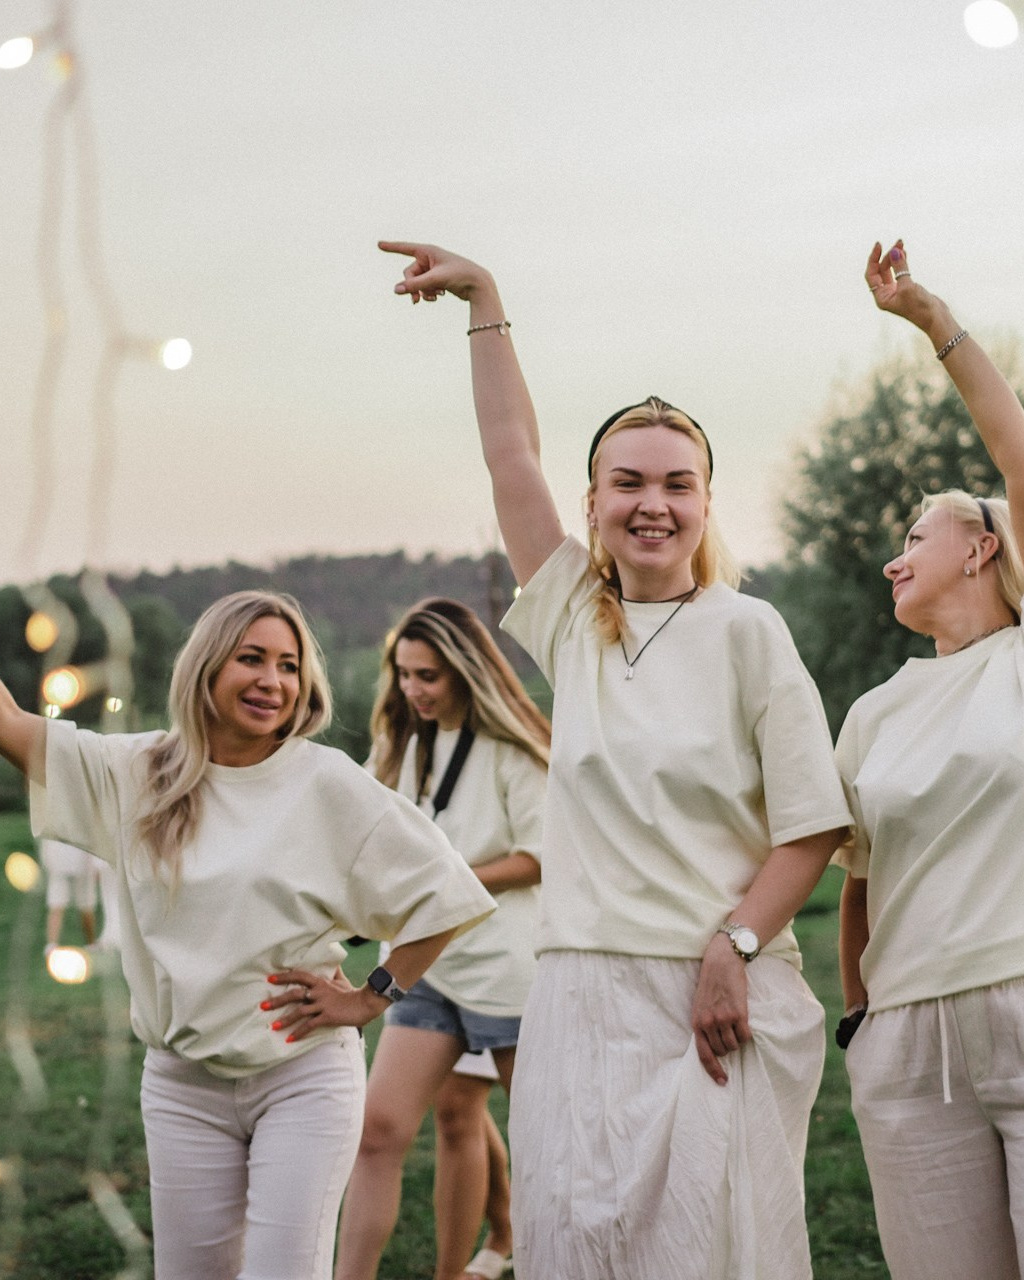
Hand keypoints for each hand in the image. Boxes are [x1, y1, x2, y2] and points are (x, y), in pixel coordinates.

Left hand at [262, 967, 383, 1040]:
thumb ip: (333, 973)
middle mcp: (319, 992)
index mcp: (320, 982)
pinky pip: (309, 1025)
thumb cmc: (353, 992)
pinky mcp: (327, 1017)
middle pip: (294, 994)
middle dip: (277, 1000)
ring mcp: (322, 1005)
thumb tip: (332, 962)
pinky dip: (299, 1033)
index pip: (299, 976)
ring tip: (273, 1027)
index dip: (285, 977)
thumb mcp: (341, 980)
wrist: (365, 1003)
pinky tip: (289, 1040)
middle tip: (262, 1005)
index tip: (270, 979)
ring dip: (285, 1020)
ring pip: (299, 1012)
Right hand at [378, 240, 493, 304]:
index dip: (391, 247)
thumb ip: (415, 285)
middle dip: (413, 287)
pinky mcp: (437, 280)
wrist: (478, 284)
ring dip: (423, 292)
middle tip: (416, 300)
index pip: (404, 248)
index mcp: (428, 251)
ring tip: (433, 298)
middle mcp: (429, 259)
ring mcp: (432, 270)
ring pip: (417, 283)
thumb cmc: (459, 275)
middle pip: (410, 274)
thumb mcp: (435, 279)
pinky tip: (439, 296)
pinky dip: (429, 294)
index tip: (378, 244)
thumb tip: (396, 290)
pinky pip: (425, 288)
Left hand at [691, 932, 751, 1084]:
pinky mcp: (738, 1014)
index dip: (713, 1070)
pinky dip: (747, 1033)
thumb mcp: (700, 1006)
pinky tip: (744, 1021)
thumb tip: (713, 1047)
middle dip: (727, 1046)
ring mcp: (723, 1019)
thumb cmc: (710, 984)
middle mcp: (708, 1023)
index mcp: (697, 1023)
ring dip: (737, 1039)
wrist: (721, 962)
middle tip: (729, 1032)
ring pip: (735, 1045)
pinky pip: (746, 1036)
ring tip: (735, 1023)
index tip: (722, 1082)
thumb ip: (704, 1025)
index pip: (703, 1054)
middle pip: (722, 1051)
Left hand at [865, 240, 939, 330]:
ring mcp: (896, 292)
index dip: (873, 259)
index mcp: (881, 297)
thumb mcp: (908, 286)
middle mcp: (886, 295)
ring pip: (890, 270)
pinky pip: (899, 272)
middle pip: (881, 270)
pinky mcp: (906, 289)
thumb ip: (900, 268)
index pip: (871, 275)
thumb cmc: (920, 306)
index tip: (879, 244)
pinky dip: (901, 263)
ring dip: (895, 257)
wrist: (936, 318)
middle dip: (888, 255)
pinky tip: (904, 253)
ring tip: (901, 244)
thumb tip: (894, 251)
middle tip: (898, 243)